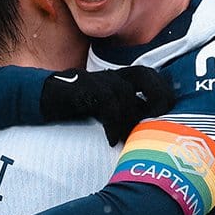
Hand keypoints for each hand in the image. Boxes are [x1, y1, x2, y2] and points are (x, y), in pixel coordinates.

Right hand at [40, 67, 175, 144]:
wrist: (43, 99)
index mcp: (120, 80)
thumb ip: (127, 115)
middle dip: (157, 93)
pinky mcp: (82, 88)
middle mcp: (112, 77)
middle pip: (143, 74)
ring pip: (124, 92)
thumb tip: (150, 131)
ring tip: (130, 138)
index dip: (163, 90)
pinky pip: (105, 102)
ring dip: (130, 118)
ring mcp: (97, 80)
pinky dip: (112, 123)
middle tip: (159, 116)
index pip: (150, 76)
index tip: (170, 111)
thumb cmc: (78, 108)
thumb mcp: (107, 111)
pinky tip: (110, 139)